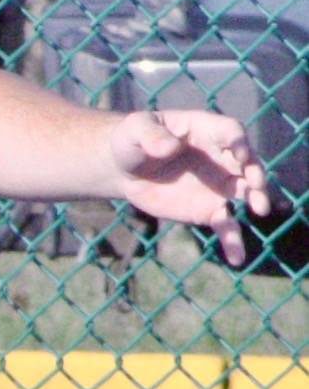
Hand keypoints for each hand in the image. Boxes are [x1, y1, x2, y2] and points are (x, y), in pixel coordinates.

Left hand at [108, 109, 270, 265]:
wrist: (128, 171)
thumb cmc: (134, 140)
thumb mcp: (135, 130)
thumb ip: (151, 135)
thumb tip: (169, 147)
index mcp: (206, 130)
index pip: (230, 131)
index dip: (237, 141)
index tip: (239, 153)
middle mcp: (221, 157)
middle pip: (247, 162)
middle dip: (255, 172)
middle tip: (255, 185)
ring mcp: (219, 185)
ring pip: (245, 192)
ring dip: (257, 199)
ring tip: (260, 210)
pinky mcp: (209, 210)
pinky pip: (226, 226)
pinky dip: (232, 241)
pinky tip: (237, 258)